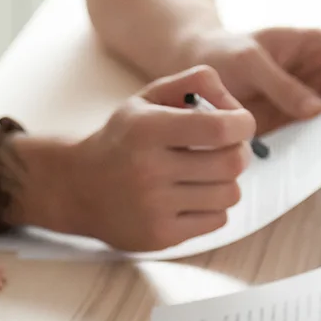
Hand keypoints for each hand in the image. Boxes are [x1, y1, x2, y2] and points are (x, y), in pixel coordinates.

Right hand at [52, 66, 255, 251]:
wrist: (78, 187)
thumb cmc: (123, 139)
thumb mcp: (148, 99)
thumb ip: (194, 83)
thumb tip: (236, 105)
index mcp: (147, 129)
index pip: (219, 129)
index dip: (243, 123)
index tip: (241, 123)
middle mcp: (148, 169)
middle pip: (232, 163)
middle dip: (239, 152)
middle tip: (228, 149)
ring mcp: (154, 207)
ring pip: (230, 194)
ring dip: (227, 182)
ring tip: (206, 175)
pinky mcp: (160, 236)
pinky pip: (217, 220)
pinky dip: (214, 207)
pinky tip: (193, 197)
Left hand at [188, 27, 320, 134]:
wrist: (195, 72)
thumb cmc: (224, 54)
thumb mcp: (249, 62)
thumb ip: (281, 84)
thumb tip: (319, 110)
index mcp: (315, 45)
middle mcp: (317, 73)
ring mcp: (307, 101)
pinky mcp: (292, 124)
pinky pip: (314, 135)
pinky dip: (319, 147)